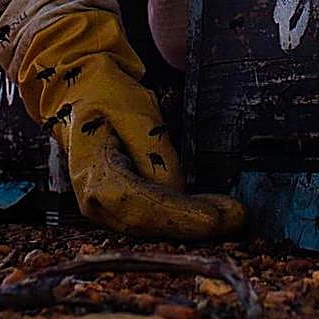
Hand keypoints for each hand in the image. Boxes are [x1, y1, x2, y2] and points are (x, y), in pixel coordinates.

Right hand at [14, 6, 246, 240]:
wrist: (81, 90)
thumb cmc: (107, 94)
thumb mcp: (135, 111)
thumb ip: (156, 153)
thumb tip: (178, 190)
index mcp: (93, 173)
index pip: (139, 206)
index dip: (179, 217)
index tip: (215, 218)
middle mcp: (94, 201)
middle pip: (148, 224)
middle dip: (194, 223)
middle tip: (237, 216)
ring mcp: (104, 209)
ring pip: (152, 228)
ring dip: (192, 224)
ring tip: (231, 215)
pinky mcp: (119, 208)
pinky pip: (152, 221)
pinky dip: (182, 219)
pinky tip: (210, 213)